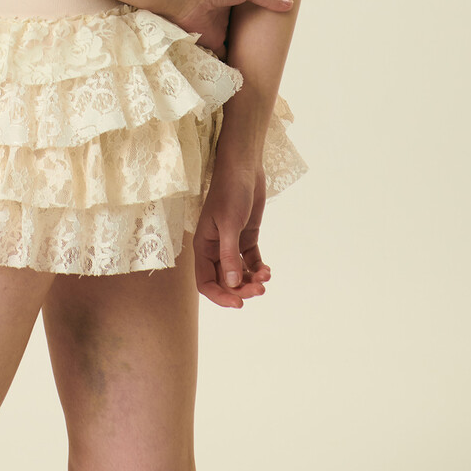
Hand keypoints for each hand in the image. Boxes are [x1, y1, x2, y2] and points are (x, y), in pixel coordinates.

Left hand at [172, 0, 293, 57]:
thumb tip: (290, 4)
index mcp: (234, 1)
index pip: (251, 14)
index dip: (262, 22)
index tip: (278, 31)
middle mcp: (226, 17)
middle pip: (243, 32)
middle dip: (253, 41)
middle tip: (274, 53)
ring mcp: (218, 31)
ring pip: (234, 46)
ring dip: (243, 54)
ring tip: (262, 66)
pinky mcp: (210, 45)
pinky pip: (222, 57)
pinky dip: (230, 64)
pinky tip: (244, 72)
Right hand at [193, 162, 269, 307]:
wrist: (244, 167)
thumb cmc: (231, 191)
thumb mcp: (229, 223)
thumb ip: (229, 255)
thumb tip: (231, 285)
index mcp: (203, 245)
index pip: (206, 281)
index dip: (220, 296)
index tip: (239, 303)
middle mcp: (215, 248)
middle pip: (225, 281)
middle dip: (241, 289)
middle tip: (260, 290)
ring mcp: (231, 243)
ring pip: (239, 273)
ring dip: (251, 280)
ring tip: (266, 277)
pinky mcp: (246, 237)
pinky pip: (250, 262)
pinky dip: (258, 269)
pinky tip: (267, 270)